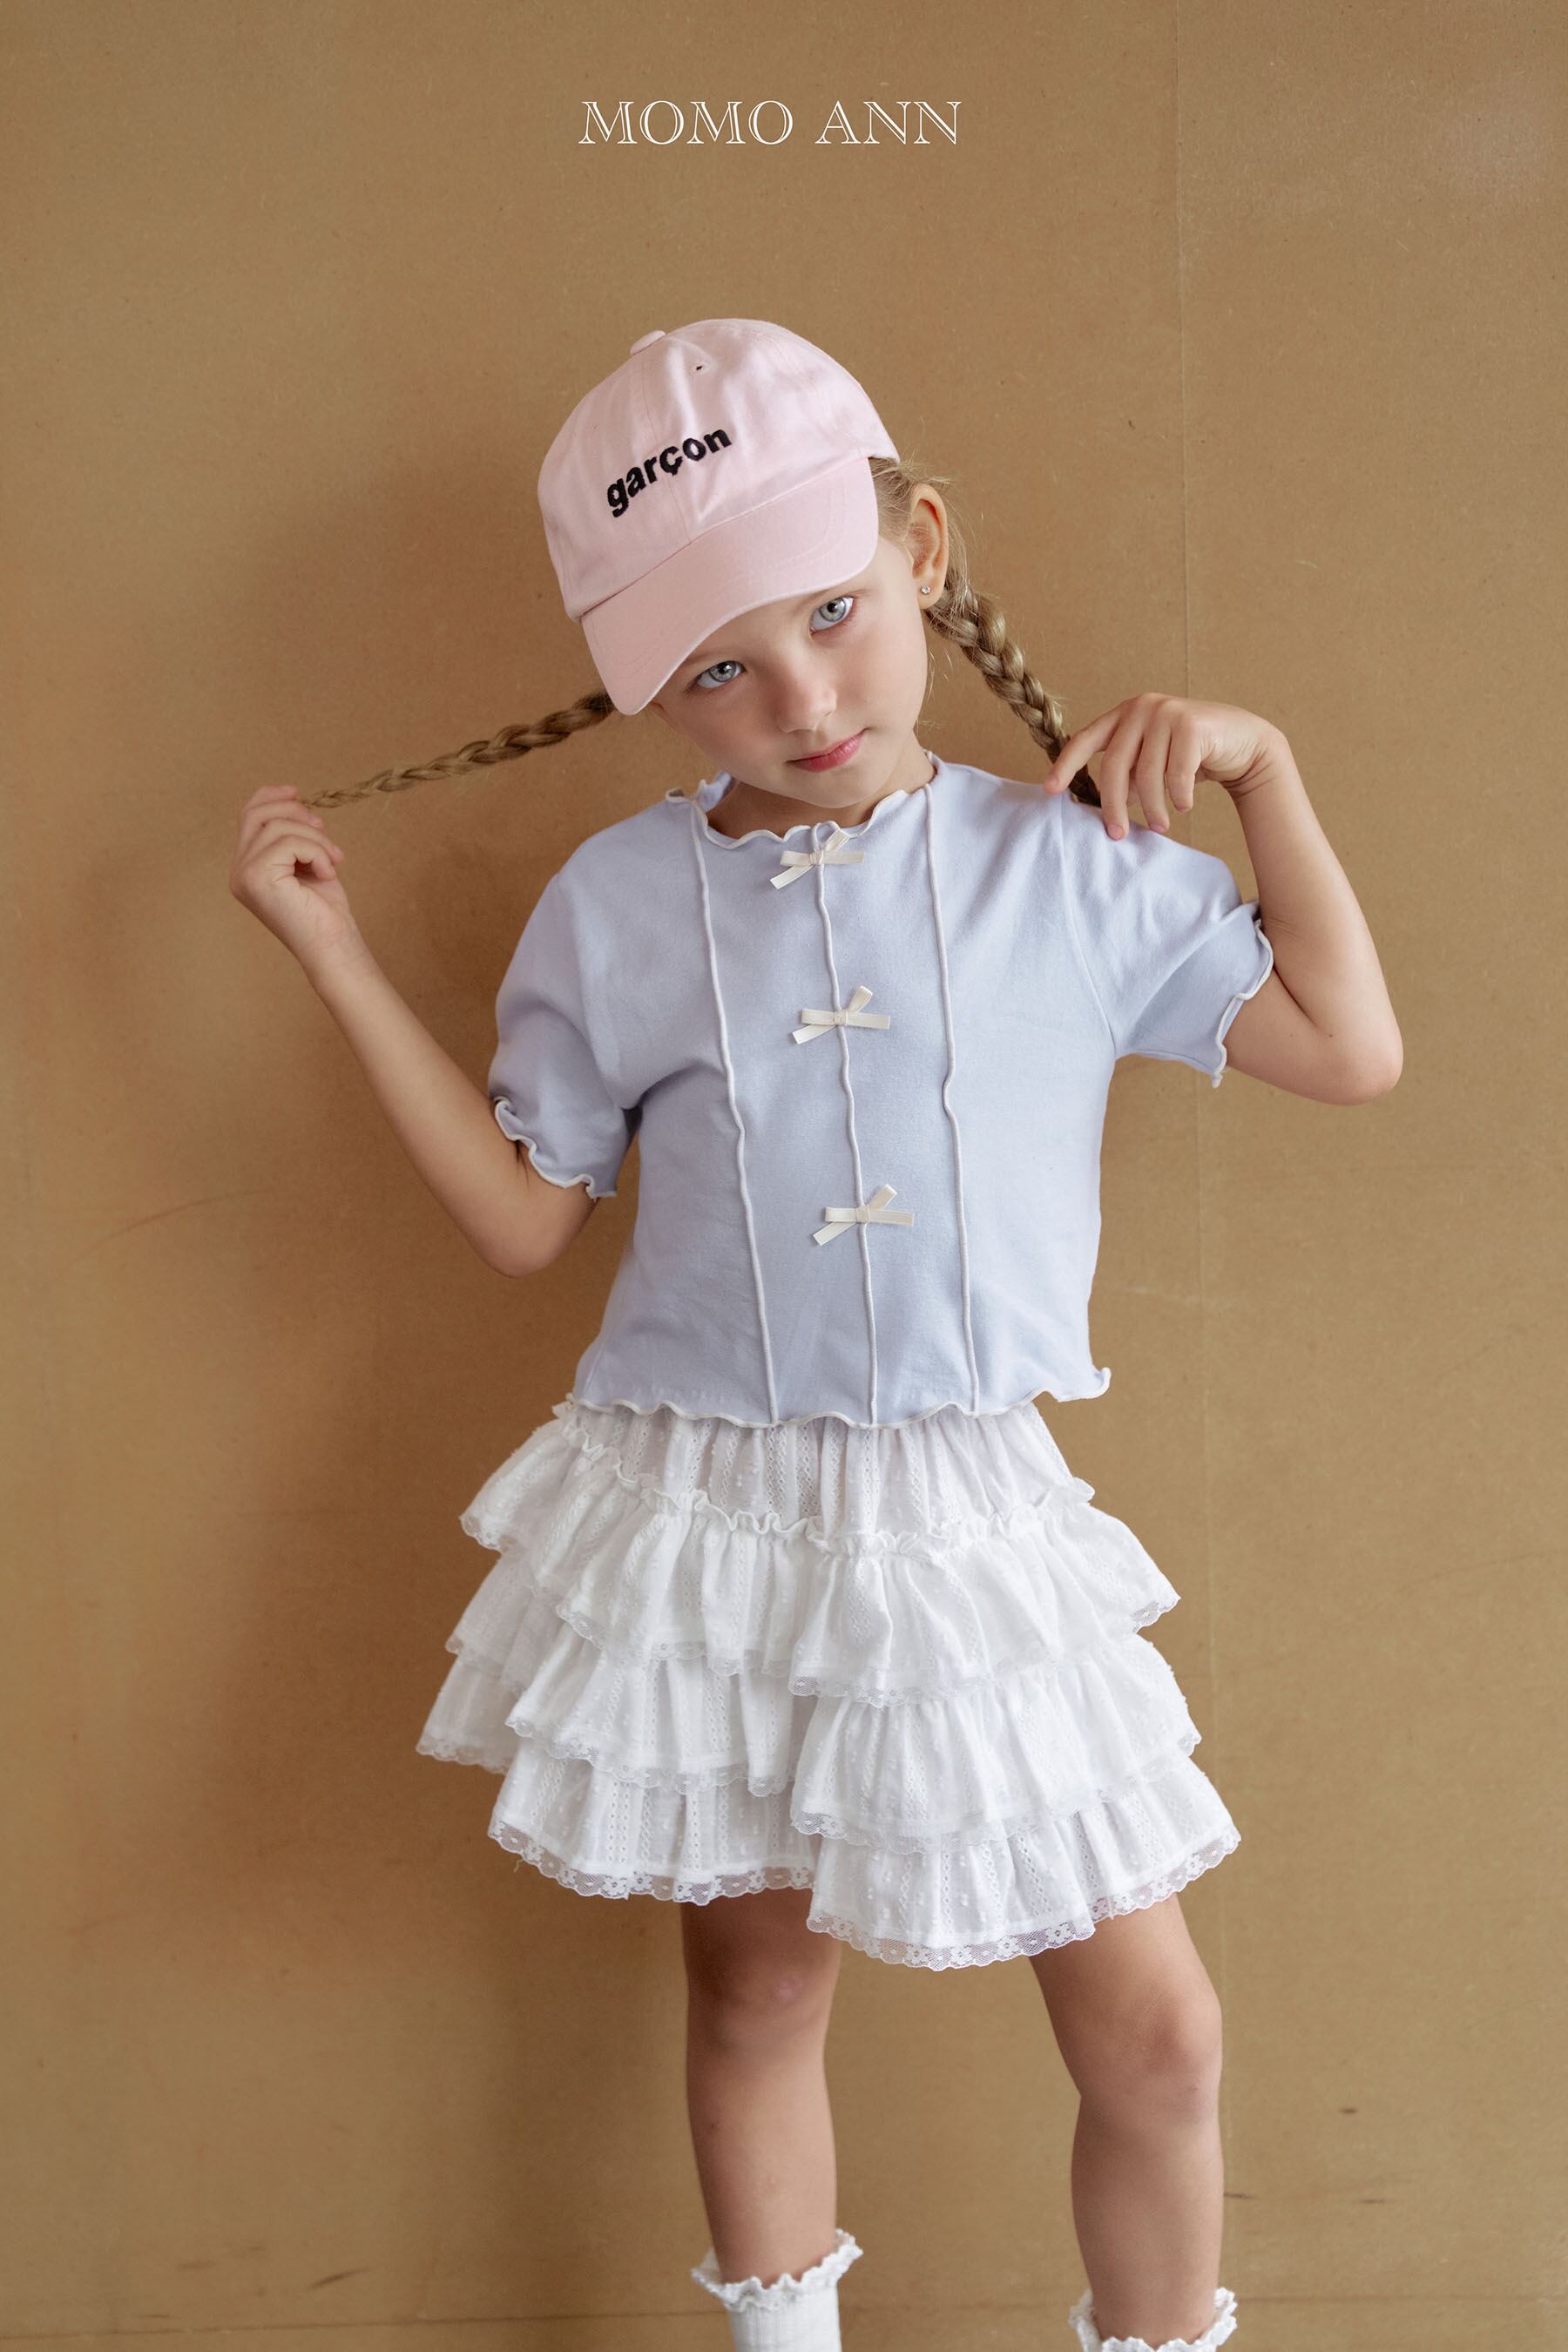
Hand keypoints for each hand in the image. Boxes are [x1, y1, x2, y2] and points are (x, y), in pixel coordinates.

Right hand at [229, 784, 360, 966]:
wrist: (332, 945)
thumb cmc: (324, 910)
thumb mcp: (307, 862)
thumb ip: (292, 835)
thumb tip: (292, 797)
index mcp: (247, 867)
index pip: (248, 816)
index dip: (271, 797)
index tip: (298, 793)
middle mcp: (238, 871)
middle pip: (256, 813)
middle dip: (295, 811)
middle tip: (323, 830)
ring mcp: (244, 874)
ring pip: (278, 826)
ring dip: (315, 838)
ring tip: (333, 860)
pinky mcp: (256, 877)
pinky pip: (289, 842)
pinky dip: (317, 852)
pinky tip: (327, 873)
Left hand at [1041, 694, 1281, 837]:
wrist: (1243, 743)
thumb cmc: (1192, 757)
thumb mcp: (1152, 764)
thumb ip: (1127, 776)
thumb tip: (1106, 806)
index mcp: (1124, 714)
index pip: (1085, 740)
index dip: (1065, 765)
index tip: (1049, 791)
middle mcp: (1142, 707)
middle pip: (1114, 765)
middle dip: (1114, 805)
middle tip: (1116, 835)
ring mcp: (1167, 712)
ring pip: (1147, 774)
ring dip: (1153, 808)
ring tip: (1160, 826)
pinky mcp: (1192, 724)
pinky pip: (1176, 774)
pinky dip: (1179, 797)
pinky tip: (1185, 804)